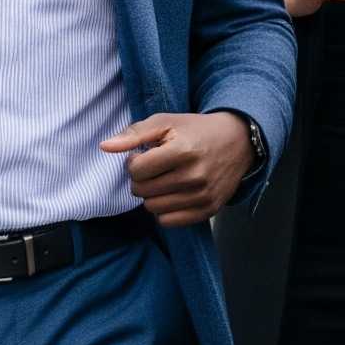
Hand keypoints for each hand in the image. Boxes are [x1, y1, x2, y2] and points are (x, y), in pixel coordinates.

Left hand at [100, 112, 253, 226]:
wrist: (240, 141)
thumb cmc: (197, 130)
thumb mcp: (167, 122)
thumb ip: (134, 133)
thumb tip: (104, 147)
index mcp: (183, 151)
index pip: (136, 170)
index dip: (135, 162)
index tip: (146, 155)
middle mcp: (195, 176)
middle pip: (142, 190)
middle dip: (142, 179)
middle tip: (155, 168)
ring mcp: (203, 195)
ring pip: (152, 207)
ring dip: (152, 195)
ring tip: (165, 180)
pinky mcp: (209, 209)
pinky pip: (168, 221)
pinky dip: (165, 210)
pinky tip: (173, 194)